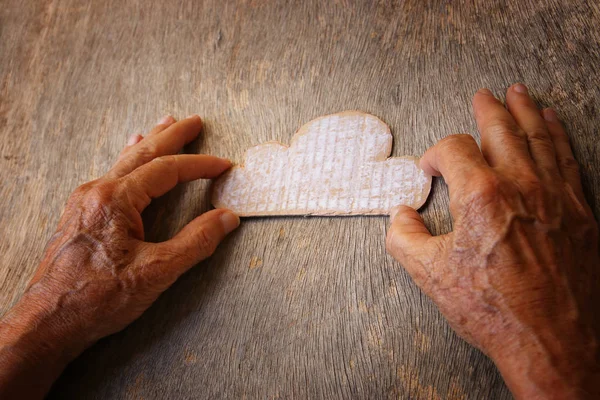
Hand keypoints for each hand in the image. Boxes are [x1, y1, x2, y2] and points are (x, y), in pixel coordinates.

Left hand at [0, 115, 239, 397]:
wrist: (48, 321)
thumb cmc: (98, 298)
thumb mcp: (157, 272)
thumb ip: (196, 242)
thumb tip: (227, 219)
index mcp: (116, 200)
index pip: (166, 170)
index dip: (199, 165)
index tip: (223, 165)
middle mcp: (98, 191)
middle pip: (143, 154)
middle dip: (172, 136)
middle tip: (194, 121)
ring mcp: (86, 200)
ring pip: (125, 161)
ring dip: (150, 142)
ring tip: (166, 125)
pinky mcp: (81, 213)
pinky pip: (111, 175)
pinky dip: (129, 160)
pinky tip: (129, 152)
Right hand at [386, 84, 598, 398]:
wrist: (552, 341)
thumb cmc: (493, 309)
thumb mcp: (430, 275)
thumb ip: (404, 237)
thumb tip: (401, 216)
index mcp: (481, 196)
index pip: (454, 150)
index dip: (435, 154)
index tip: (430, 167)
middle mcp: (521, 186)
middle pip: (502, 129)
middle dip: (488, 109)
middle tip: (484, 95)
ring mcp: (555, 196)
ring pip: (539, 137)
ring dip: (526, 111)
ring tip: (519, 93)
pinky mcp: (579, 211)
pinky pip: (567, 159)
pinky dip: (558, 135)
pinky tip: (553, 124)